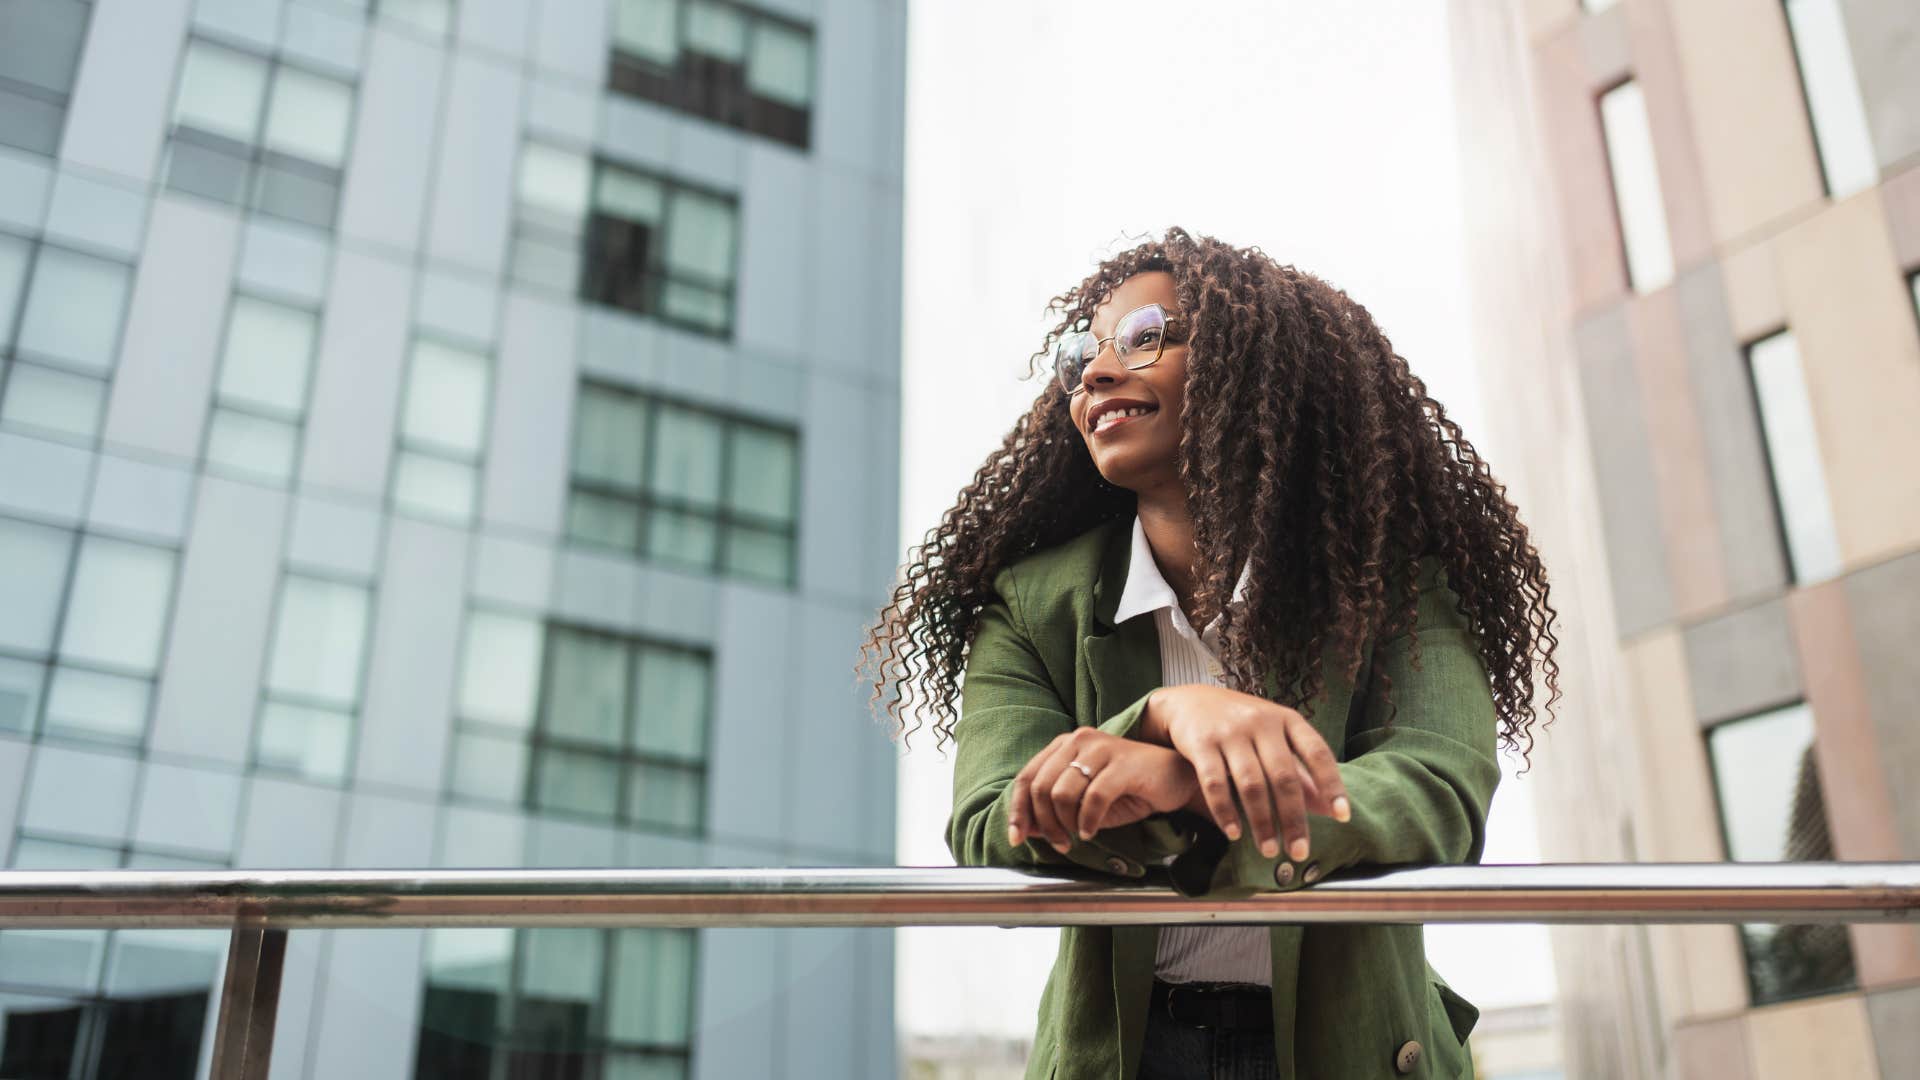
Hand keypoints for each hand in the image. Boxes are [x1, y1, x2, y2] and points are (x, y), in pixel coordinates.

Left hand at [1006, 729, 1198, 854]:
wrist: (1176, 778)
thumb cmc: (1129, 789)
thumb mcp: (1085, 803)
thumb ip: (1055, 811)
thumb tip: (1026, 829)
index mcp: (1064, 745)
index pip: (1027, 777)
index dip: (1017, 810)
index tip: (1016, 837)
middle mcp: (1078, 740)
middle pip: (1041, 787)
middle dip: (1044, 823)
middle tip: (1059, 843)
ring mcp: (1101, 749)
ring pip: (1062, 792)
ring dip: (1066, 824)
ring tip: (1078, 836)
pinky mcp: (1123, 764)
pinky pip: (1093, 798)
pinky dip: (1088, 821)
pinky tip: (1092, 832)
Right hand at [1145, 685, 1351, 860]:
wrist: (1187, 701)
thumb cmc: (1240, 724)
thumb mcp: (1274, 738)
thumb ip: (1300, 771)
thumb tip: (1330, 809)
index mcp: (1287, 719)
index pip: (1317, 752)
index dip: (1332, 785)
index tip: (1343, 816)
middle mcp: (1261, 722)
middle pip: (1284, 776)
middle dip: (1293, 818)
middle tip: (1299, 852)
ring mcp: (1230, 732)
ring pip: (1251, 784)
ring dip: (1262, 822)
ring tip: (1270, 850)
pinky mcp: (1201, 743)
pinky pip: (1215, 783)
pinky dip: (1225, 812)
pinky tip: (1234, 833)